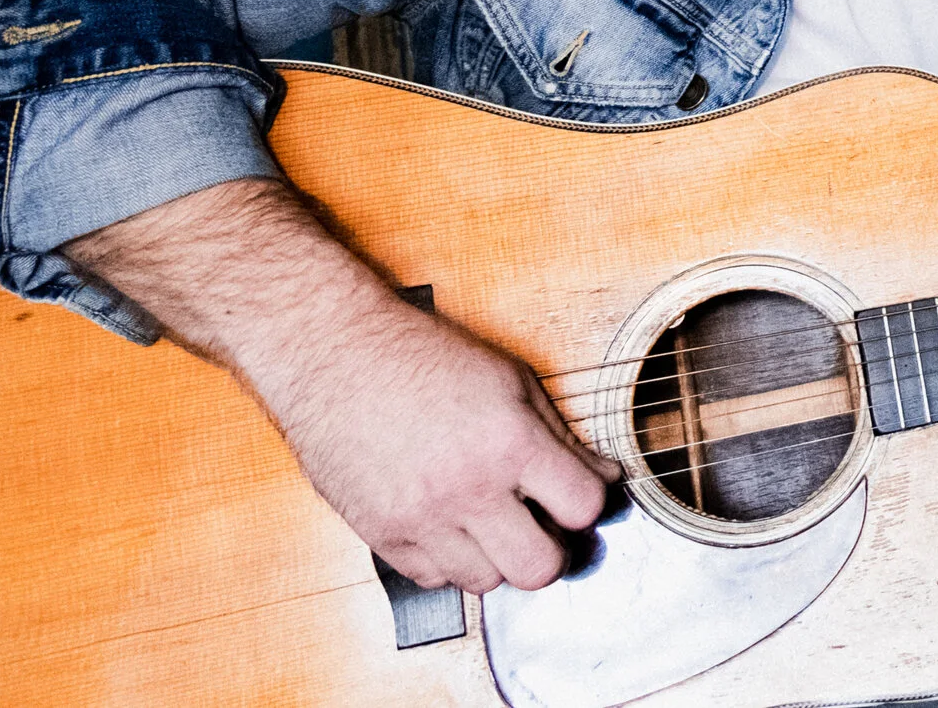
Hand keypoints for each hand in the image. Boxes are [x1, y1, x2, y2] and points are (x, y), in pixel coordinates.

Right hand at [252, 297, 622, 592]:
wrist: (335, 355)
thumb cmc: (424, 357)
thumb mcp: (510, 380)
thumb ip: (560, 437)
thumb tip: (602, 477)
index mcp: (509, 443)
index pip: (582, 508)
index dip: (590, 503)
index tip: (581, 493)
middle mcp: (466, 489)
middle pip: (540, 569)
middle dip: (552, 549)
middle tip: (545, 525)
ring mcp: (420, 519)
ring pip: (486, 582)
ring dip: (499, 557)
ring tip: (493, 520)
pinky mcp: (380, 534)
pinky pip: (434, 579)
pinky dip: (451, 560)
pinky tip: (452, 523)